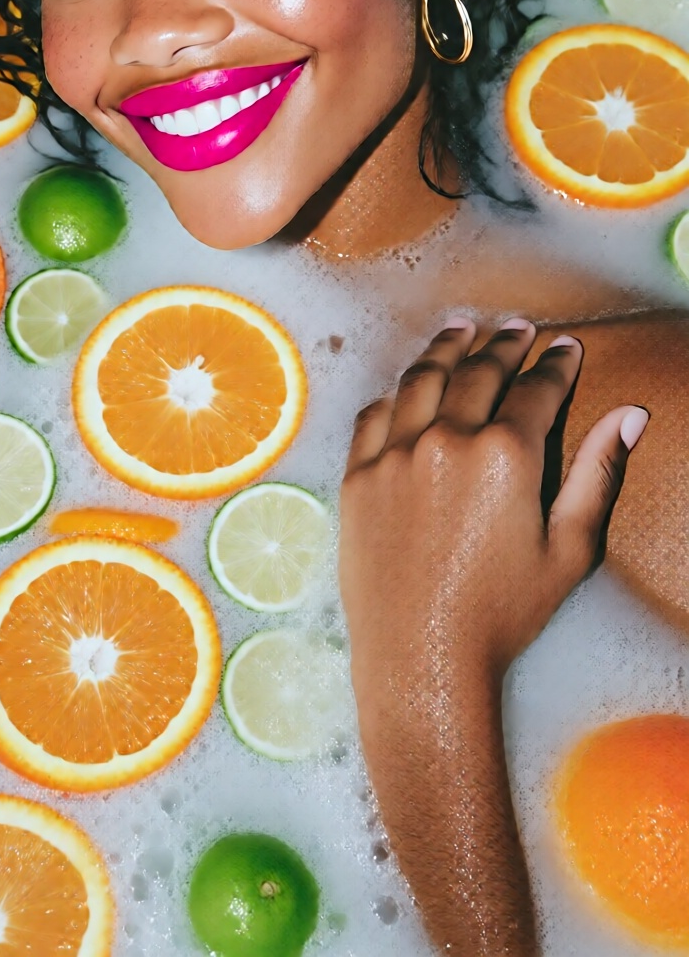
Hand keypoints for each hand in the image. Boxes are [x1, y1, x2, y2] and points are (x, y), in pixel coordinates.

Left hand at [341, 317, 645, 696]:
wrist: (421, 657)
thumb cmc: (503, 613)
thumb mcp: (569, 549)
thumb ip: (596, 474)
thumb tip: (630, 416)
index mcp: (506, 455)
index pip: (536, 388)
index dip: (555, 363)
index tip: (564, 346)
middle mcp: (446, 440)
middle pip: (478, 372)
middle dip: (503, 345)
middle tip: (517, 329)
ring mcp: (394, 453)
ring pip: (421, 379)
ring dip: (446, 348)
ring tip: (462, 329)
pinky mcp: (358, 475)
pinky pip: (375, 413)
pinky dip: (397, 390)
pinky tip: (408, 382)